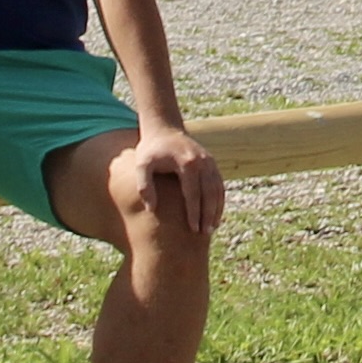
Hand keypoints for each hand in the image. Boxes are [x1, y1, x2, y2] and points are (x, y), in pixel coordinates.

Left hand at [115, 123, 224, 240]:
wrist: (164, 129)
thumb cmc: (150, 150)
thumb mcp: (142, 165)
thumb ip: (144, 186)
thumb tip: (151, 208)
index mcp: (187, 163)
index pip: (193, 193)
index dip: (194, 213)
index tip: (193, 229)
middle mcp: (202, 162)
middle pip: (209, 194)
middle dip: (208, 215)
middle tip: (205, 233)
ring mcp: (209, 161)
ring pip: (217, 190)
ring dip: (216, 209)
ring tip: (212, 228)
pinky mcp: (212, 162)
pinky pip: (219, 184)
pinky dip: (219, 200)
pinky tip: (215, 214)